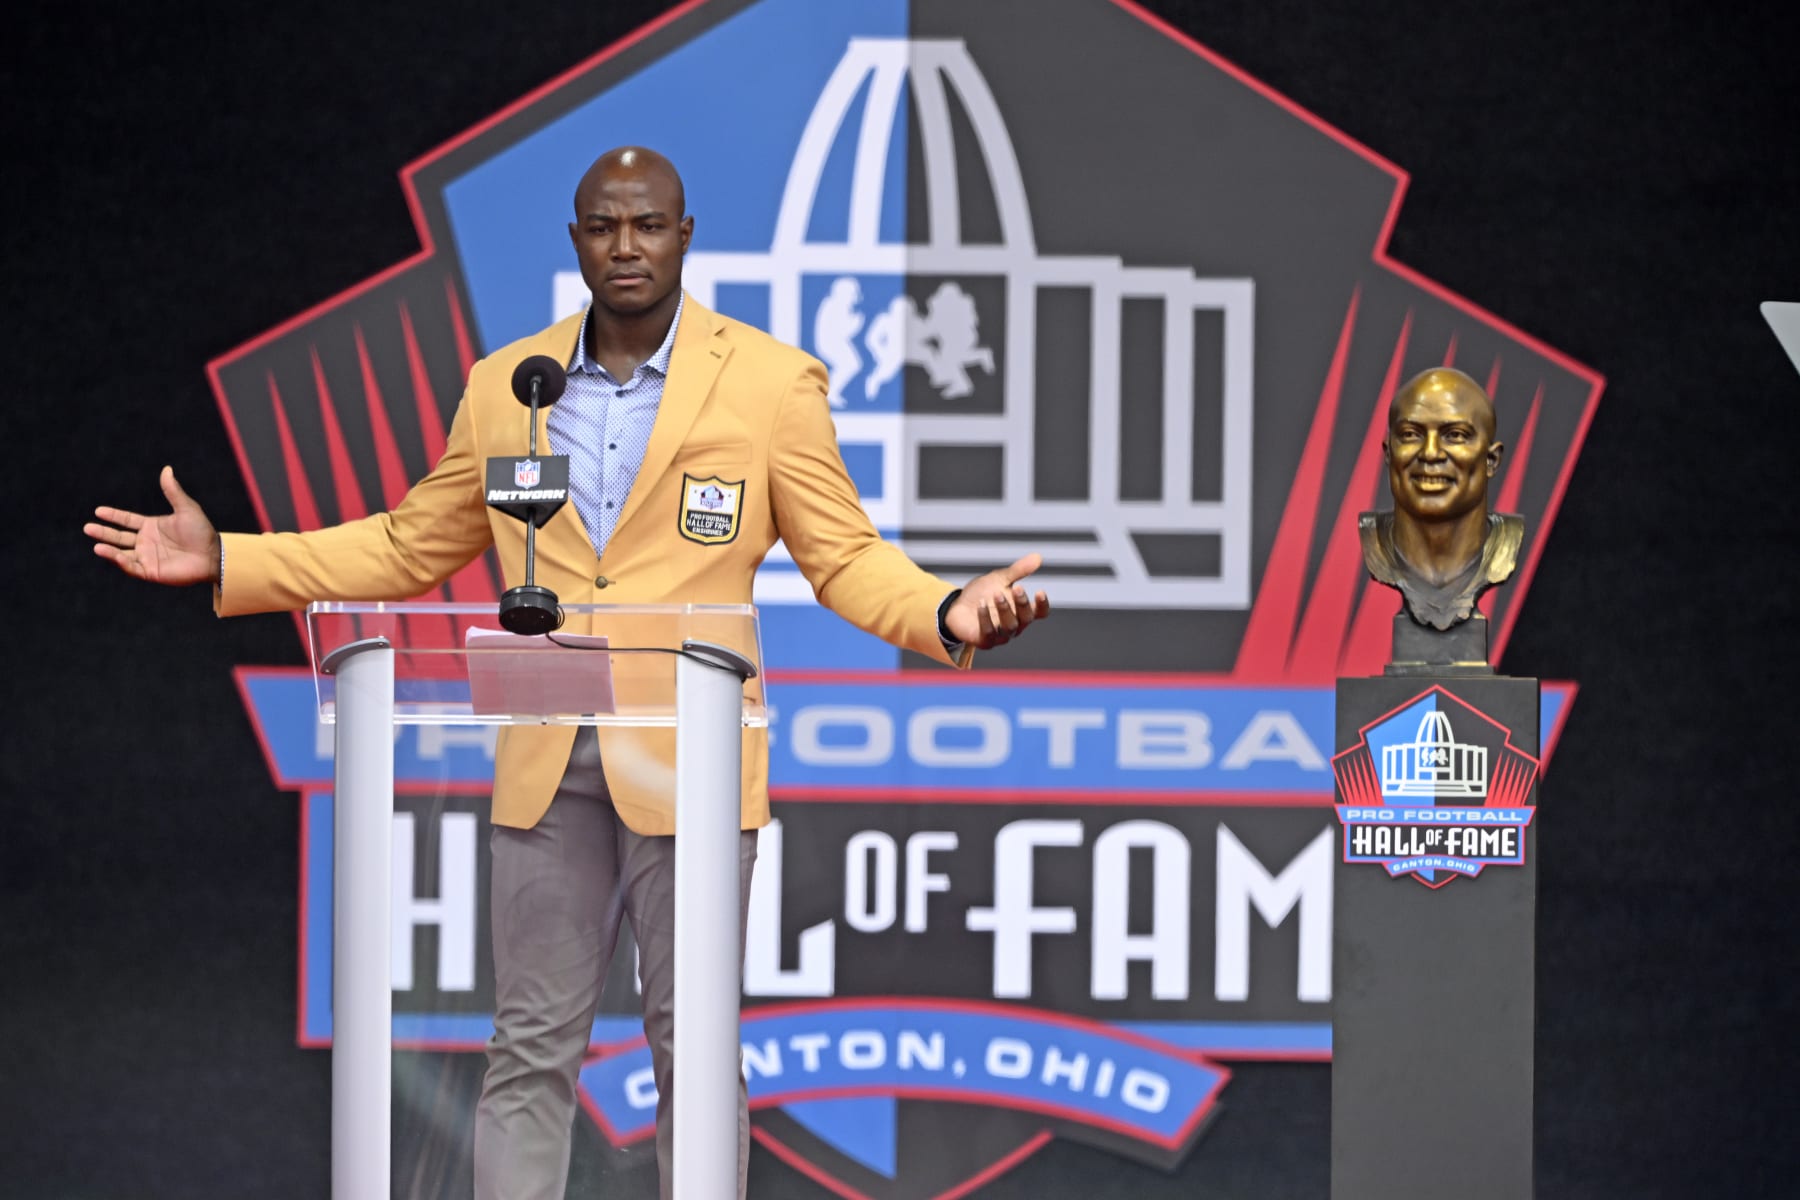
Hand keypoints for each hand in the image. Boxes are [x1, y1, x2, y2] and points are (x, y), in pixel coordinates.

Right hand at [85, 466, 221, 585]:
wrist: (214, 555)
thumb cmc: (202, 532)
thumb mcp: (186, 508)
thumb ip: (173, 491)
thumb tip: (166, 469)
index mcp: (152, 526)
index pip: (127, 520)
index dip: (113, 516)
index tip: (98, 510)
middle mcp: (146, 542)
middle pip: (119, 537)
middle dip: (103, 532)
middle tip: (87, 527)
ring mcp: (147, 557)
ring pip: (121, 553)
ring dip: (108, 548)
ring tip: (95, 544)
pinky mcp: (151, 571)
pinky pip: (131, 567)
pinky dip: (119, 561)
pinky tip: (109, 553)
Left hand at [944, 553, 1050, 649]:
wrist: (957, 606)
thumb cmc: (983, 593)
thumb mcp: (1000, 578)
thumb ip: (1018, 570)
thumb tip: (1038, 557)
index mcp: (1022, 611)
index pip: (1040, 612)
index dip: (1042, 604)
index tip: (1040, 591)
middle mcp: (1015, 625)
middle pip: (1026, 618)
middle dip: (1022, 603)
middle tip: (1017, 588)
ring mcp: (1001, 636)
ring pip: (1010, 627)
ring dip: (1005, 610)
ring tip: (996, 594)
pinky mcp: (985, 641)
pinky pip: (989, 633)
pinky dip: (986, 619)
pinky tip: (981, 605)